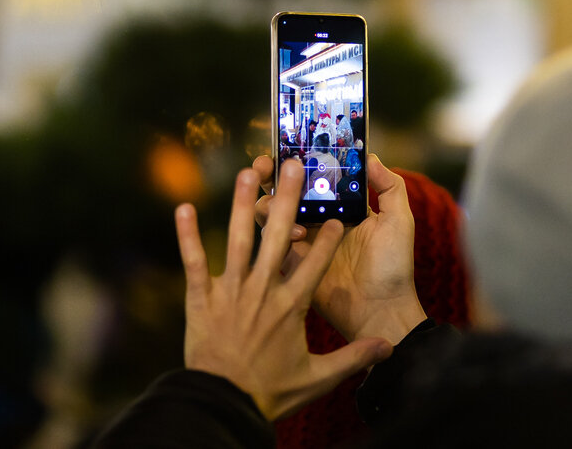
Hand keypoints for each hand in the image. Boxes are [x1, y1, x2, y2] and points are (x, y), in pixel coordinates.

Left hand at [175, 160, 392, 420]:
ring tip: (248, 172)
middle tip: (293, 166)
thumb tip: (389, 347)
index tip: (338, 216)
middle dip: (287, 198)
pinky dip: (186, 236)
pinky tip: (182, 208)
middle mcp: (261, 291)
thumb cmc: (271, 391)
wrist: (222, 405)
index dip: (328, 238)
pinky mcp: (201, 299)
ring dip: (240, 204)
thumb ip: (354, 357)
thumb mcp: (318, 378)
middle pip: (276, 236)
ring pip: (236, 240)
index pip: (315, 263)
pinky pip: (193, 263)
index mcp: (291, 306)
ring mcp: (229, 292)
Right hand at [253, 155, 426, 344]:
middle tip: (264, 165)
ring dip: (271, 201)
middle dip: (269, 172)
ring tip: (282, 205)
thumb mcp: (399, 220)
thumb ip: (389, 186)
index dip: (299, 159)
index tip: (289, 147)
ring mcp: (302, 240)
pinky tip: (298, 233)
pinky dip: (276, 231)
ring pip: (271, 210)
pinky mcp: (290, 262)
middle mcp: (318, 219)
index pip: (315, 174)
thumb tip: (369, 155)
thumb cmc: (393, 266)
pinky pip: (272, 241)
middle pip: (285, 188)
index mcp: (341, 205)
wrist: (381, 310)